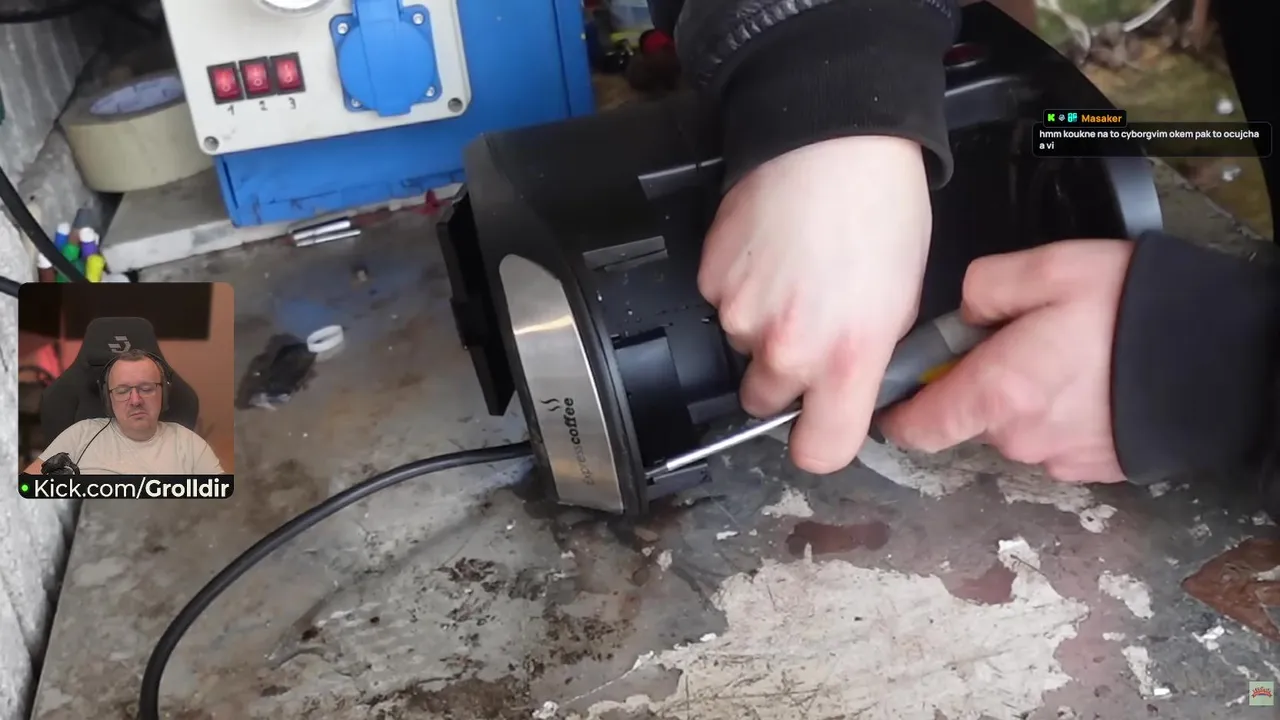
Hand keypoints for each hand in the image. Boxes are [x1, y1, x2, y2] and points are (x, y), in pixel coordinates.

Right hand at [699, 135, 931, 472]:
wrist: (830, 138)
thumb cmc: (881, 206)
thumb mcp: (905, 298)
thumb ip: (872, 355)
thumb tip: (853, 381)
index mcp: (847, 358)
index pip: (819, 452)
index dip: (821, 440)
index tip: (825, 424)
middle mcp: (787, 348)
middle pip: (766, 402)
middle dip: (783, 378)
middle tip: (809, 330)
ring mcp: (740, 315)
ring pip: (742, 348)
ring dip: (761, 326)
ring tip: (795, 274)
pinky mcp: (710, 281)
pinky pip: (721, 305)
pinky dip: (741, 288)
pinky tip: (771, 254)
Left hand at [879, 240, 1133, 481]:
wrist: (1224, 356)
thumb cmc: (1135, 310)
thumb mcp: (1049, 268)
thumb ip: (984, 288)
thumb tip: (962, 313)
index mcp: (999, 392)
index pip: (919, 427)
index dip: (901, 411)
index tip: (899, 395)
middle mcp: (1022, 437)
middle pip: (973, 417)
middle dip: (984, 382)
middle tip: (1024, 338)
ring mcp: (1060, 459)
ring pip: (1018, 428)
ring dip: (1028, 398)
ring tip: (1074, 355)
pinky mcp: (1096, 469)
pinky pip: (1057, 440)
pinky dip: (1065, 414)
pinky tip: (1097, 382)